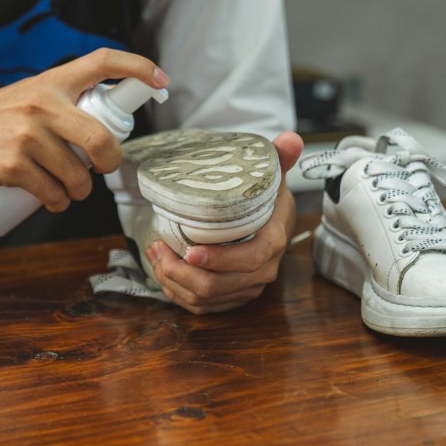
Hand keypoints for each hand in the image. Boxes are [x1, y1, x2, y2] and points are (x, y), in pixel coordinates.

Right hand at [0, 48, 167, 211]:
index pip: (102, 61)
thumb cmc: (4, 115)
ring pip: (77, 176)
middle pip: (99, 140)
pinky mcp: (12, 165)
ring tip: (68, 187)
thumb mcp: (37, 93)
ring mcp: (26, 135)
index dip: (137, 67)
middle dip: (109, 162)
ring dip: (78, 191)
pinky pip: (52, 193)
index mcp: (54, 81)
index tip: (161, 80)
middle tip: (103, 168)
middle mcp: (42, 104)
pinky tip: (51, 198)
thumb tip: (115, 124)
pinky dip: (57, 203)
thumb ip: (71, 100)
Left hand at [147, 131, 303, 313]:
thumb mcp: (270, 174)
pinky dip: (178, 293)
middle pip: (219, 286)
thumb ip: (279, 157)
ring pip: (206, 299)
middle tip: (157, 248)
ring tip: (155, 255)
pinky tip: (163, 271)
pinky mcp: (233, 296)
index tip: (190, 251)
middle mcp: (263, 271)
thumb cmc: (265, 194)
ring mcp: (248, 286)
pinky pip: (203, 307)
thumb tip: (291, 138)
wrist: (273, 217)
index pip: (249, 259)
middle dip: (181, 272)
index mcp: (272, 242)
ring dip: (174, 282)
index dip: (219, 260)